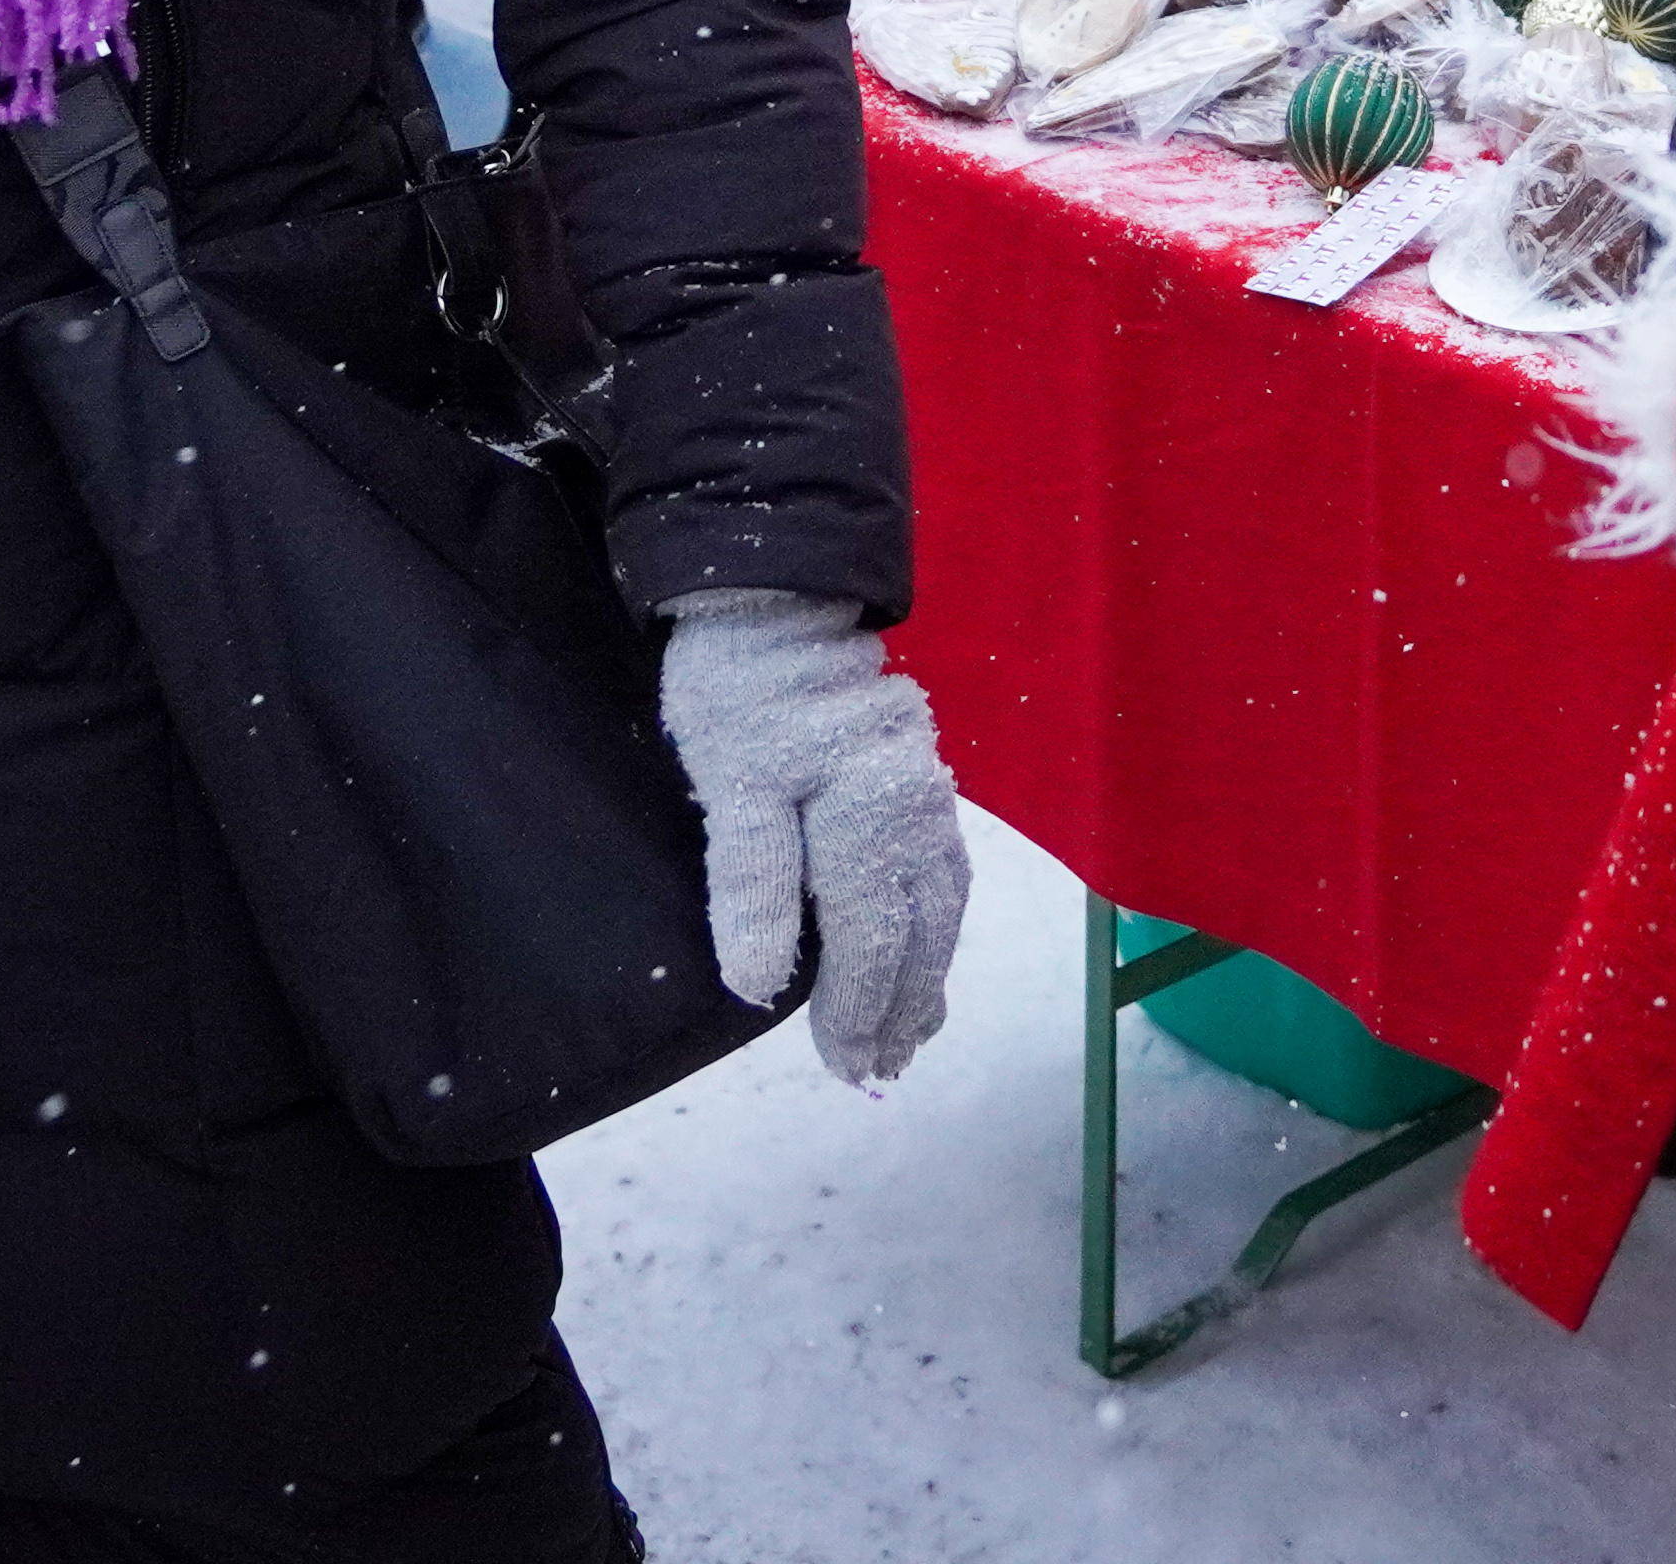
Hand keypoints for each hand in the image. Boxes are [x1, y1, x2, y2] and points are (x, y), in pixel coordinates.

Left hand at [657, 589, 970, 1087]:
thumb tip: (761, 985)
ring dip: (928, 974)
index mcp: (874, 818)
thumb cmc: (741, 695)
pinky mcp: (919, 780)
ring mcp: (928, 794)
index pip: (871, 941)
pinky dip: (936, 925)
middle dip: (902, 1008)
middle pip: (920, 933)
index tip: (844, 1067)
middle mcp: (918, 811)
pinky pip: (943, 871)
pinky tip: (925, 950)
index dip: (857, 1011)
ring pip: (941, 905)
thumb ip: (753, 885)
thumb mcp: (731, 788)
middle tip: (879, 1071)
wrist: (772, 603)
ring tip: (912, 1034)